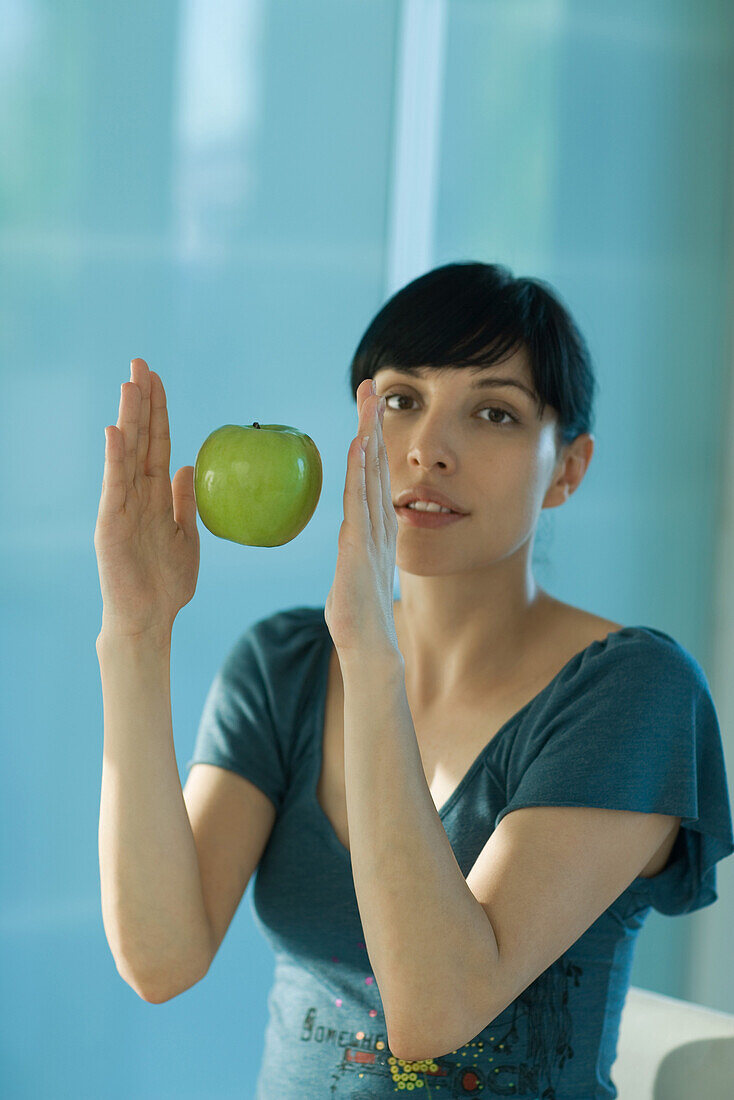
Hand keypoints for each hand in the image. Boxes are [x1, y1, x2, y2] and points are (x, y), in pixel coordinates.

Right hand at [94, 358, 199, 641]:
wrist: (150, 619)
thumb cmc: (166, 583)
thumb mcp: (186, 535)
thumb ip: (184, 501)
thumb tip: (186, 466)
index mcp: (155, 495)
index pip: (156, 443)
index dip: (157, 411)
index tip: (156, 378)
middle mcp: (135, 494)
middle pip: (138, 439)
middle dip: (140, 401)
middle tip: (140, 362)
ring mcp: (121, 507)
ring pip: (125, 454)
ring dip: (128, 418)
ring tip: (130, 384)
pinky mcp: (110, 524)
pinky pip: (114, 486)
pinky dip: (114, 459)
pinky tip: (116, 432)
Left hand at [324, 379, 400, 660]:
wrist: (369, 648)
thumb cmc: (358, 618)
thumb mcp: (352, 575)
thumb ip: (352, 555)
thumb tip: (347, 546)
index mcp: (376, 529)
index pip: (372, 475)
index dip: (370, 439)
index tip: (367, 409)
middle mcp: (379, 524)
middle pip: (375, 464)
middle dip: (372, 423)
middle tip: (369, 385)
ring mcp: (372, 532)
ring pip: (370, 473)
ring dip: (368, 434)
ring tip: (367, 399)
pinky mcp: (360, 545)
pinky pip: (359, 499)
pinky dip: (359, 468)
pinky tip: (359, 443)